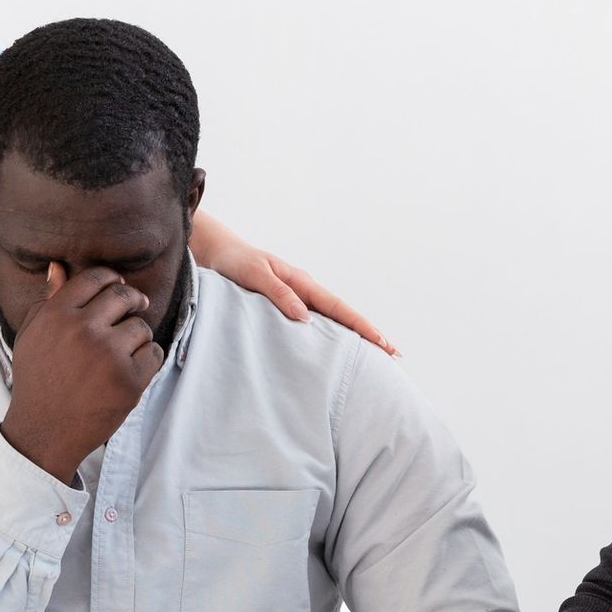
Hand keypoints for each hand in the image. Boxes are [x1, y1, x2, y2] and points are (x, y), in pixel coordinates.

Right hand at [0, 263, 165, 477]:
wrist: (44, 432)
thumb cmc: (37, 381)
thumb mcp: (32, 336)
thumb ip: (48, 300)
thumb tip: (58, 266)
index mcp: (57, 315)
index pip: (95, 278)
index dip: (112, 279)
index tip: (118, 286)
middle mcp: (83, 330)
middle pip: (123, 296)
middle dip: (133, 300)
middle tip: (136, 307)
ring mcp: (108, 356)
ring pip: (141, 326)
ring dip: (137, 335)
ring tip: (124, 350)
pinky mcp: (129, 380)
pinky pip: (154, 353)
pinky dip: (147, 359)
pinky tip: (131, 369)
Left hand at [190, 214, 397, 355]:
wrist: (218, 253)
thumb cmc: (235, 262)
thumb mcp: (256, 275)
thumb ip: (279, 295)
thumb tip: (306, 319)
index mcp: (301, 283)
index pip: (338, 308)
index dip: (362, 326)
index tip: (383, 342)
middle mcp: (304, 292)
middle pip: (342, 316)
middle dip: (368, 334)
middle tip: (393, 354)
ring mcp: (296, 300)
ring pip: (330, 322)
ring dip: (351, 338)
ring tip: (372, 357)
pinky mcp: (284, 308)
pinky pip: (312, 325)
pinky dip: (328, 337)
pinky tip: (333, 352)